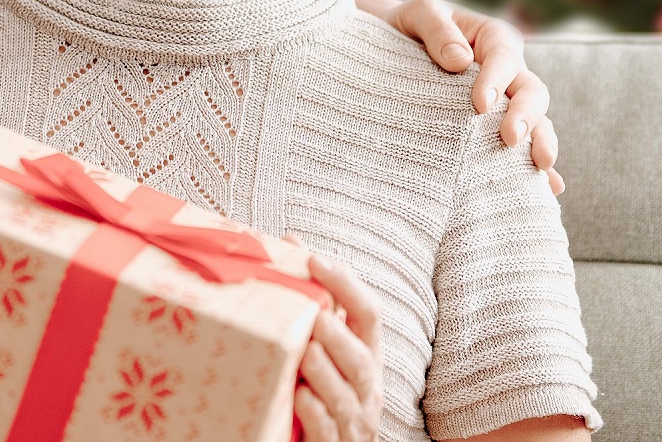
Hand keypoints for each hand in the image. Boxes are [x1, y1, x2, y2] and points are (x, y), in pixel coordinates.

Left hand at [295, 253, 384, 441]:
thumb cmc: (323, 389)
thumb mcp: (324, 344)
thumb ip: (315, 299)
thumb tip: (292, 239)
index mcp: (364, 355)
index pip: (368, 314)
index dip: (346, 285)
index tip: (315, 259)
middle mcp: (366, 388)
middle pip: (361, 359)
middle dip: (340, 337)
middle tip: (316, 316)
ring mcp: (353, 421)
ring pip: (345, 396)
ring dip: (326, 373)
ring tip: (306, 352)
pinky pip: (328, 430)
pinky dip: (315, 413)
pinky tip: (299, 396)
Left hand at [354, 0, 563, 194]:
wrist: (393, 48)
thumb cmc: (409, 27)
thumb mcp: (419, 14)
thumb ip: (438, 29)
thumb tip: (460, 61)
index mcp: (493, 38)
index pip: (504, 56)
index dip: (497, 80)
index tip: (480, 105)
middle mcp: (508, 71)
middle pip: (532, 91)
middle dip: (527, 115)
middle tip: (510, 138)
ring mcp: (507, 102)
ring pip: (537, 121)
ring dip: (541, 142)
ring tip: (542, 166)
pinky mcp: (496, 127)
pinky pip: (524, 146)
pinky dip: (538, 167)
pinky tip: (550, 187)